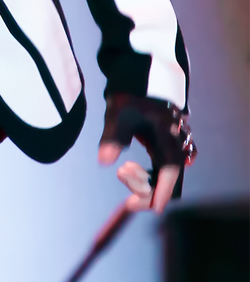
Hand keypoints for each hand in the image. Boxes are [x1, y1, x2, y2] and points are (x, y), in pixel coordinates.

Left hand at [97, 93, 195, 213]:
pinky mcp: (170, 141)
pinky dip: (150, 172)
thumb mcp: (118, 113)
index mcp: (167, 134)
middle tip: (121, 179)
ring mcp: (176, 141)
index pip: (170, 170)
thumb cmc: (130, 92)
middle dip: (147, 187)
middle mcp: (177, 140)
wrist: (140, 72)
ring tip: (122, 170)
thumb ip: (113, 137)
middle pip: (169, 176)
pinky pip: (165, 165)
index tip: (154, 209)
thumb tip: (103, 162)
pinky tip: (131, 170)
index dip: (162, 190)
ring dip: (147, 179)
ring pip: (167, 173)